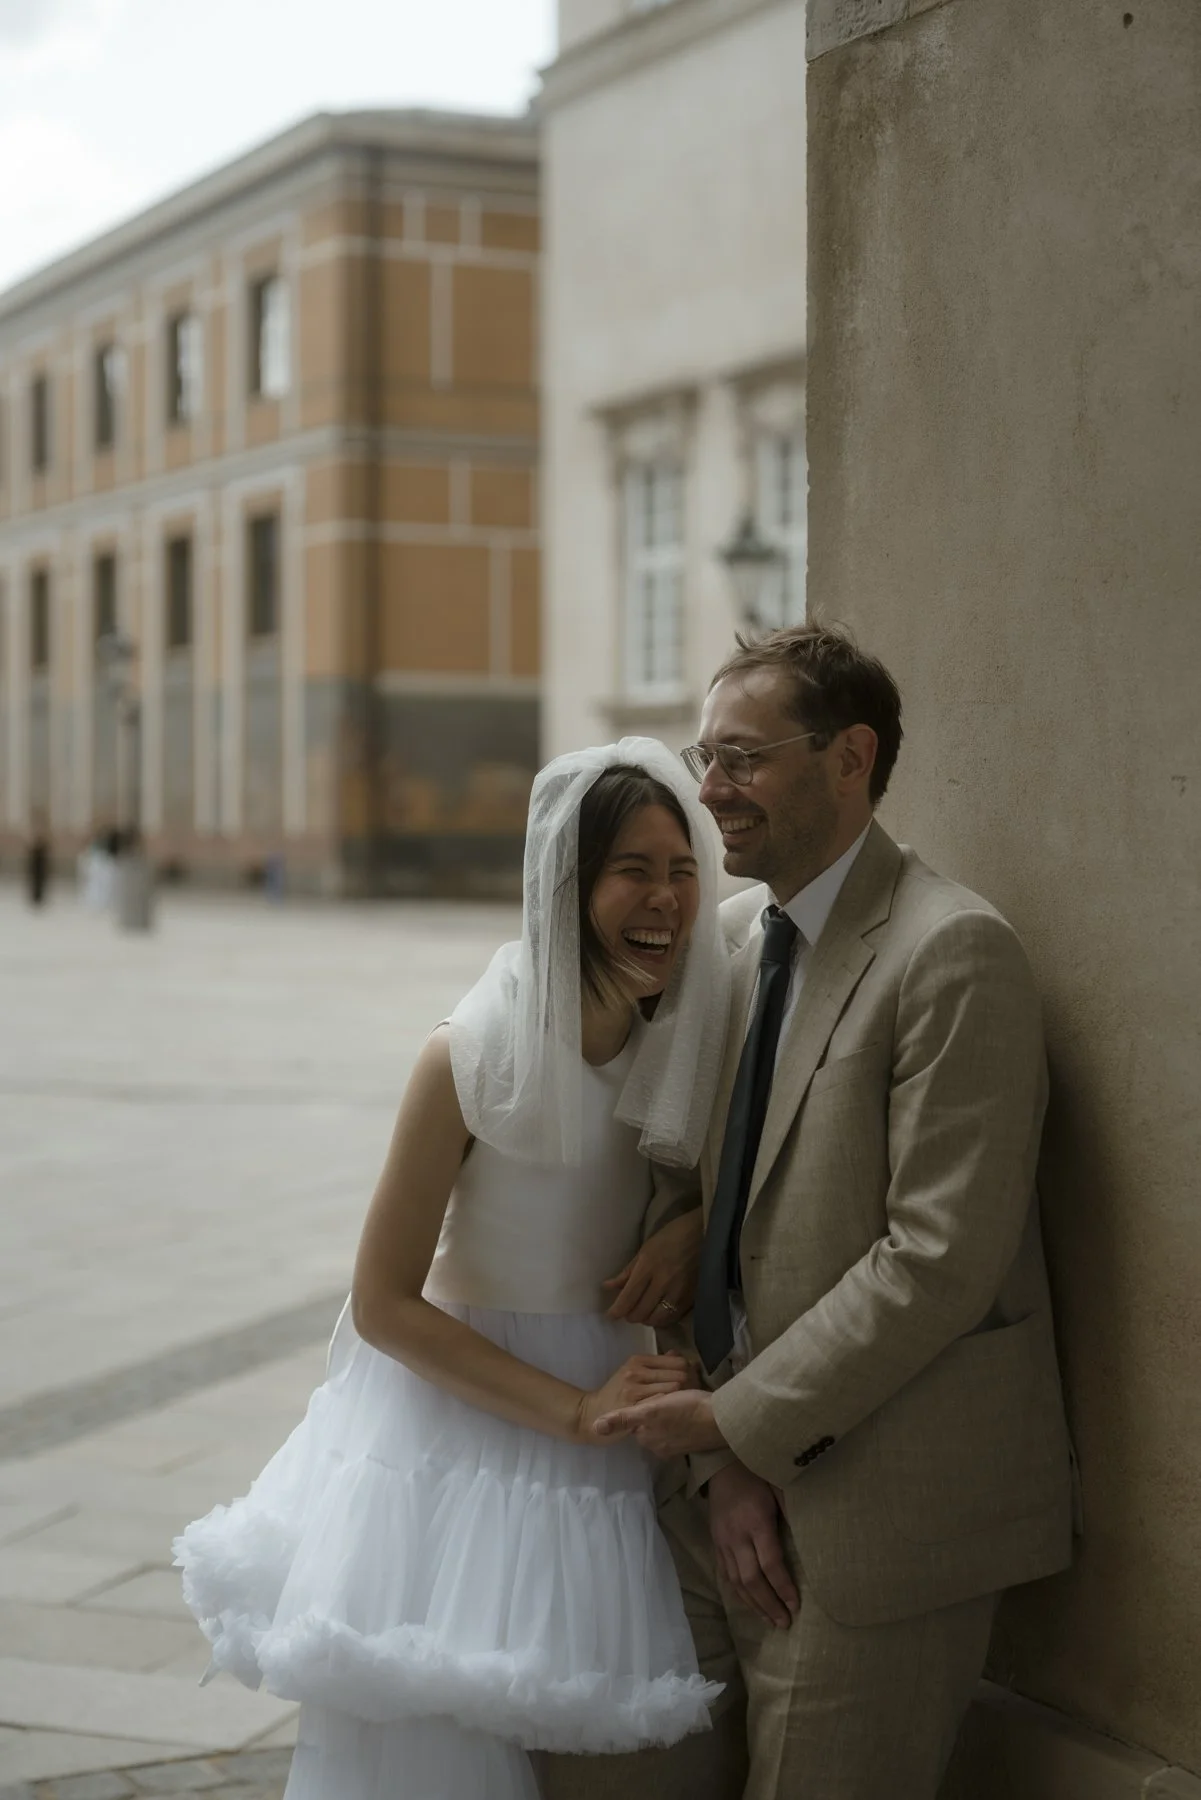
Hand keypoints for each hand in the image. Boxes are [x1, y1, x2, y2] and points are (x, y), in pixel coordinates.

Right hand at [574, 1353, 693, 1445]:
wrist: (591, 1413)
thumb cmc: (616, 1394)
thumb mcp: (633, 1373)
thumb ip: (655, 1365)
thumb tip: (676, 1354)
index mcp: (638, 1360)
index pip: (677, 1360)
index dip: (688, 1371)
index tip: (691, 1381)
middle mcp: (637, 1371)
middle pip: (679, 1373)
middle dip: (690, 1383)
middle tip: (693, 1394)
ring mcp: (636, 1389)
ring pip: (675, 1388)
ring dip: (684, 1396)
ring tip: (686, 1404)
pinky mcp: (635, 1407)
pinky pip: (663, 1404)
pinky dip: (673, 1407)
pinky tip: (675, 1413)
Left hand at [595, 1385, 721, 1456]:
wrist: (722, 1421)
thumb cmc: (685, 1412)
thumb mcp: (650, 1412)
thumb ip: (623, 1420)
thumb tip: (595, 1427)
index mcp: (648, 1438)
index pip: (638, 1416)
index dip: (645, 1401)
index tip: (656, 1390)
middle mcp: (660, 1447)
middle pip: (652, 1420)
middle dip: (658, 1404)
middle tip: (671, 1389)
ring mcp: (677, 1446)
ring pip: (667, 1422)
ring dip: (672, 1408)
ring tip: (683, 1396)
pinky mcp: (692, 1442)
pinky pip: (681, 1426)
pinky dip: (683, 1414)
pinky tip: (691, 1403)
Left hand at [603, 1209, 702, 1325]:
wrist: (706, 1234)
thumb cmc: (673, 1235)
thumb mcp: (646, 1248)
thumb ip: (627, 1271)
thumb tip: (608, 1286)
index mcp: (649, 1266)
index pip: (628, 1297)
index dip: (617, 1310)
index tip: (611, 1315)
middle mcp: (663, 1282)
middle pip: (640, 1312)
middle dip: (629, 1315)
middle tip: (627, 1310)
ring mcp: (679, 1292)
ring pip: (656, 1319)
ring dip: (645, 1319)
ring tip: (642, 1311)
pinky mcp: (691, 1298)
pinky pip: (672, 1318)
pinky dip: (661, 1319)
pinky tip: (658, 1312)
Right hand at [708, 1462, 798, 1629]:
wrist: (721, 1465)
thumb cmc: (756, 1475)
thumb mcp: (779, 1487)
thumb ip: (792, 1513)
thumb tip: (810, 1540)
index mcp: (756, 1522)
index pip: (771, 1563)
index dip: (783, 1587)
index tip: (796, 1605)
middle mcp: (737, 1536)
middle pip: (752, 1579)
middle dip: (769, 1604)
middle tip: (784, 1623)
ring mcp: (723, 1541)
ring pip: (736, 1582)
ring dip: (754, 1604)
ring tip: (770, 1620)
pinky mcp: (715, 1543)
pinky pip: (726, 1574)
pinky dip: (738, 1593)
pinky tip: (750, 1604)